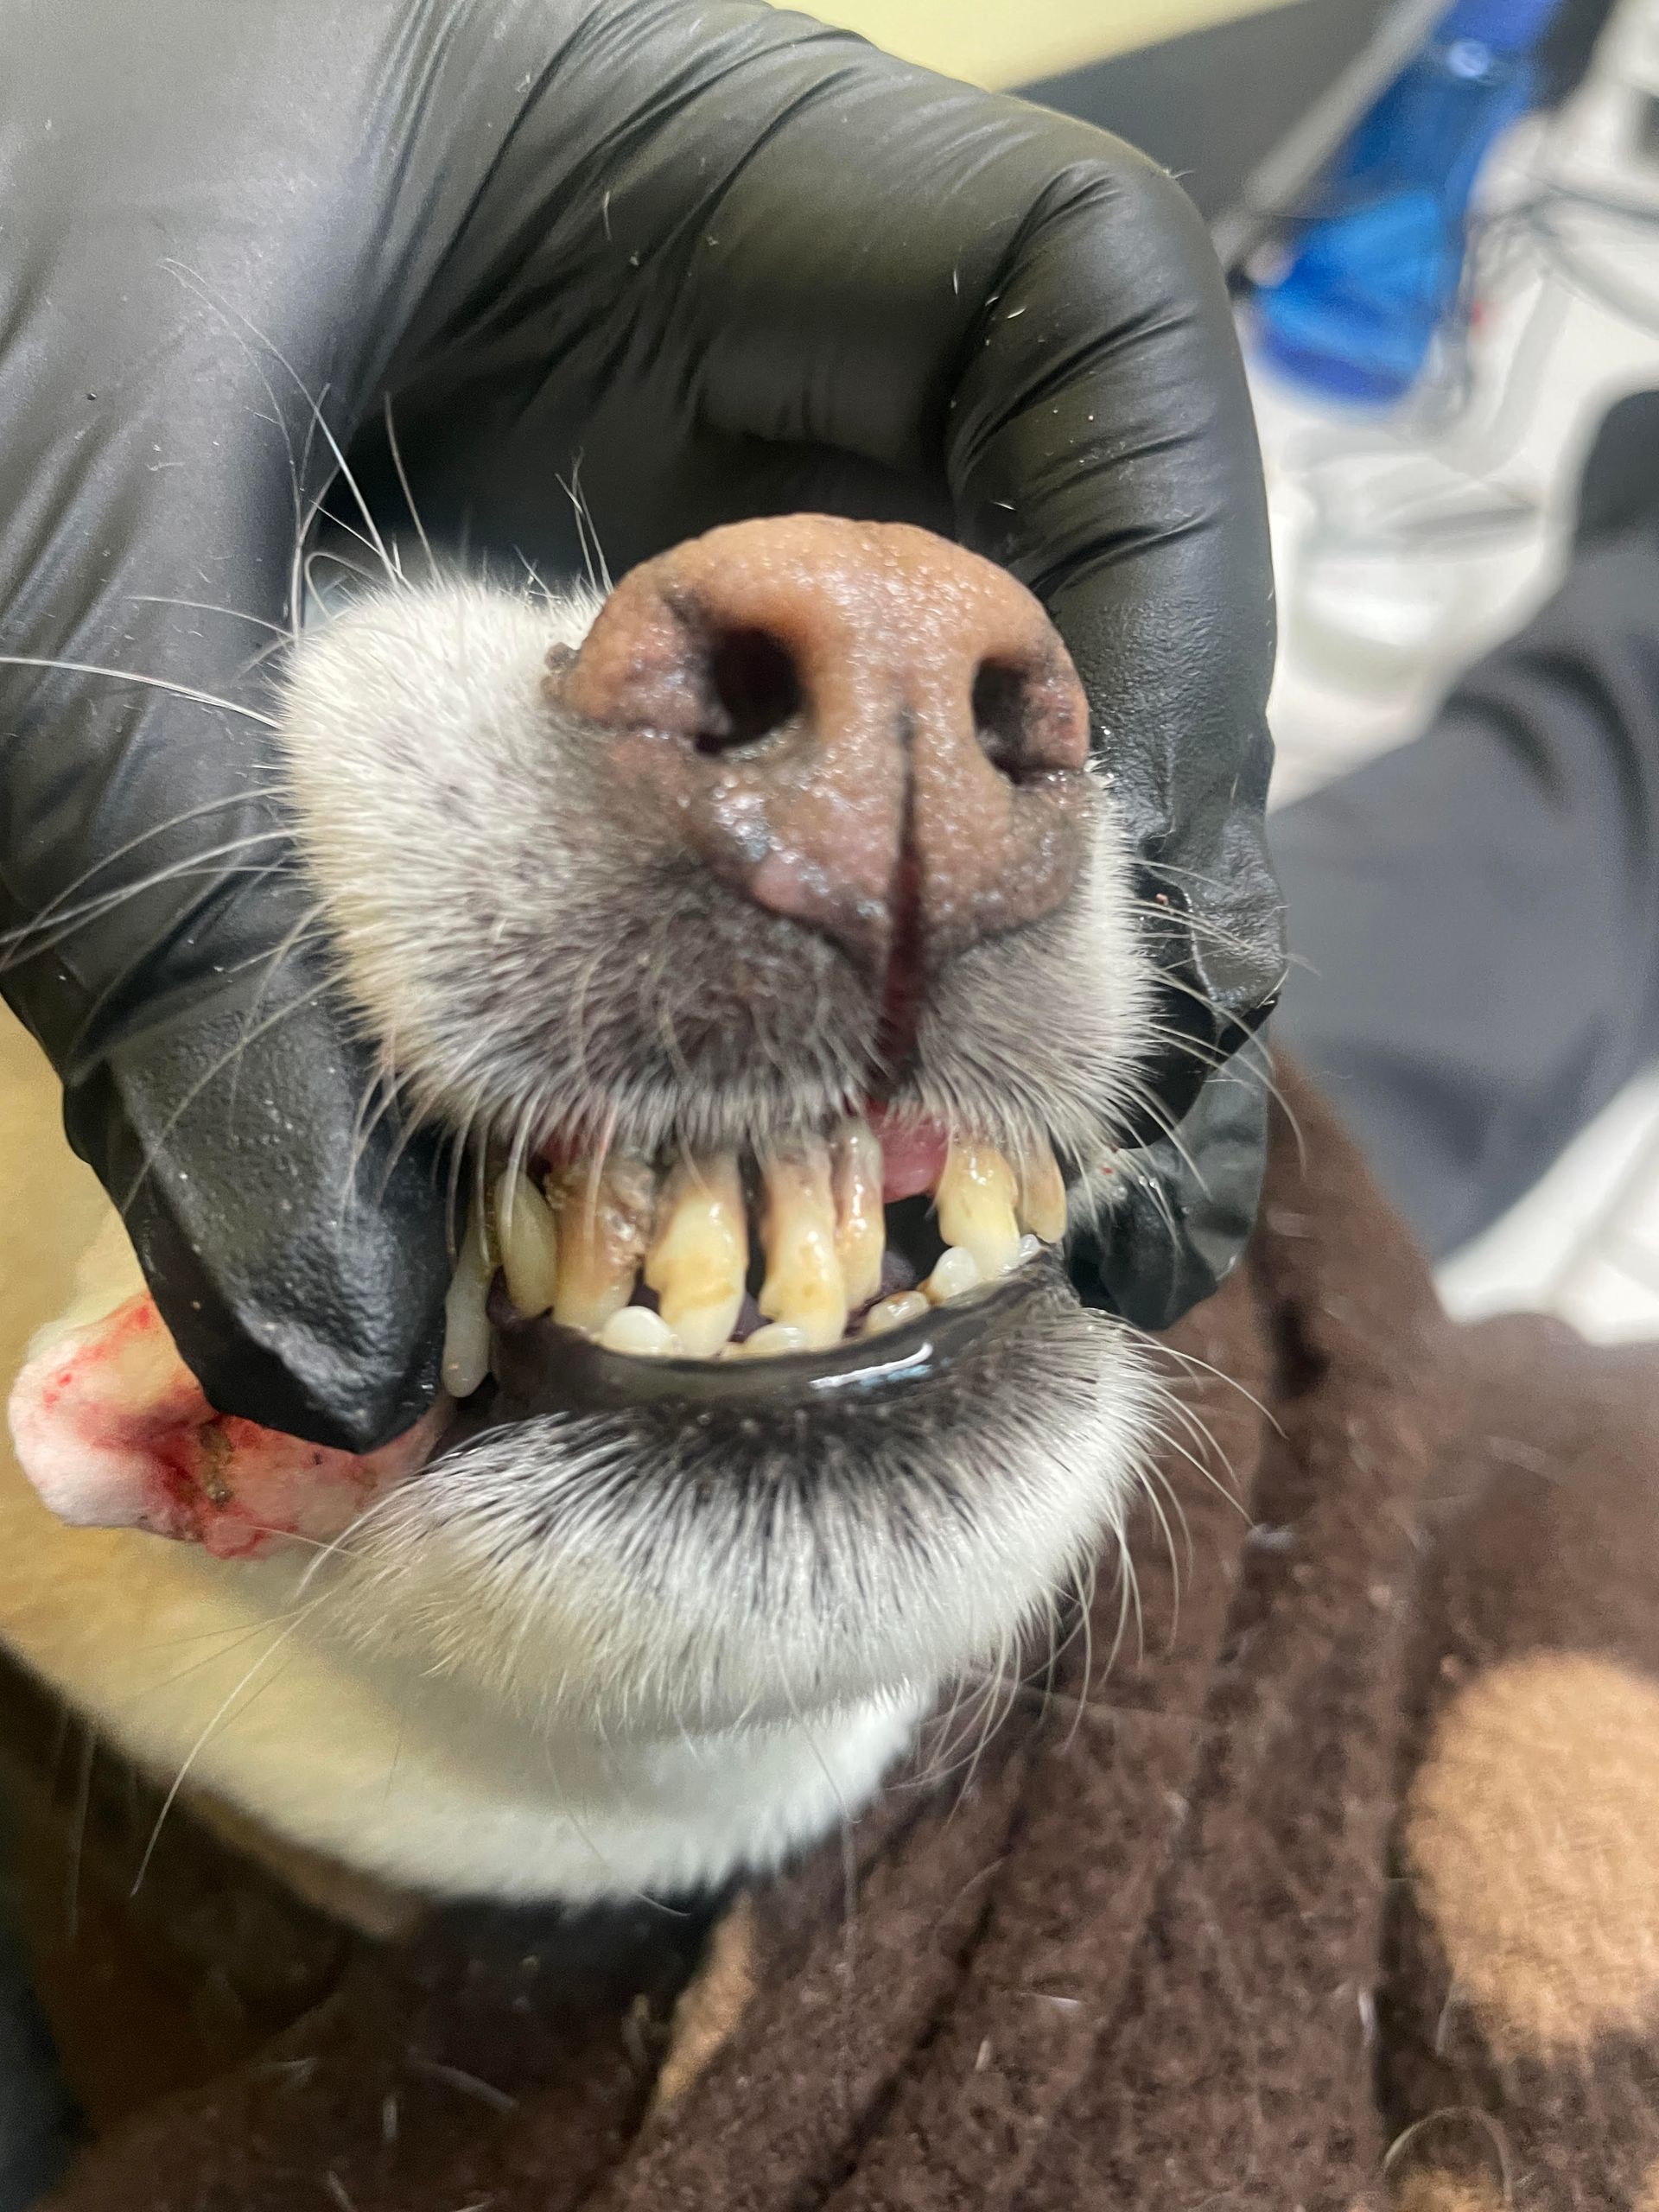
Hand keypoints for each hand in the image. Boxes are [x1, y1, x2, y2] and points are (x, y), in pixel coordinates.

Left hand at [0, 0, 1281, 1446]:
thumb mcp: (65, 515)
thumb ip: (202, 913)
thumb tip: (337, 1350)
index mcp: (694, 175)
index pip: (1078, 316)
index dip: (1171, 593)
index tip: (1115, 878)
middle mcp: (727, 345)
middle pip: (1057, 575)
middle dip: (1095, 859)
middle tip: (1075, 1143)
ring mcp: (661, 490)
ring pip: (923, 723)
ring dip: (960, 966)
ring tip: (991, 1208)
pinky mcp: (570, 635)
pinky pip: (741, 812)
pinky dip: (767, 996)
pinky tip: (755, 1154)